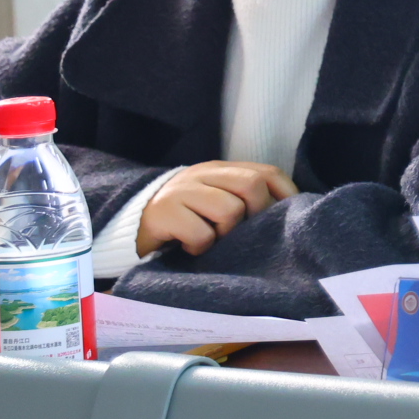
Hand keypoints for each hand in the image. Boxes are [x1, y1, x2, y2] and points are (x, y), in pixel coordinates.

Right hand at [136, 161, 296, 257]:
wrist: (128, 228)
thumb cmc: (185, 220)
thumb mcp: (217, 203)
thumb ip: (246, 200)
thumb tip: (290, 214)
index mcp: (221, 170)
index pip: (267, 173)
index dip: (284, 196)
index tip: (286, 219)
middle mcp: (202, 174)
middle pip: (251, 186)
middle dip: (256, 215)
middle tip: (242, 234)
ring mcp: (181, 191)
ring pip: (229, 210)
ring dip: (226, 234)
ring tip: (212, 240)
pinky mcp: (163, 213)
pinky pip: (201, 234)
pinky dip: (201, 246)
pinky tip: (190, 248)